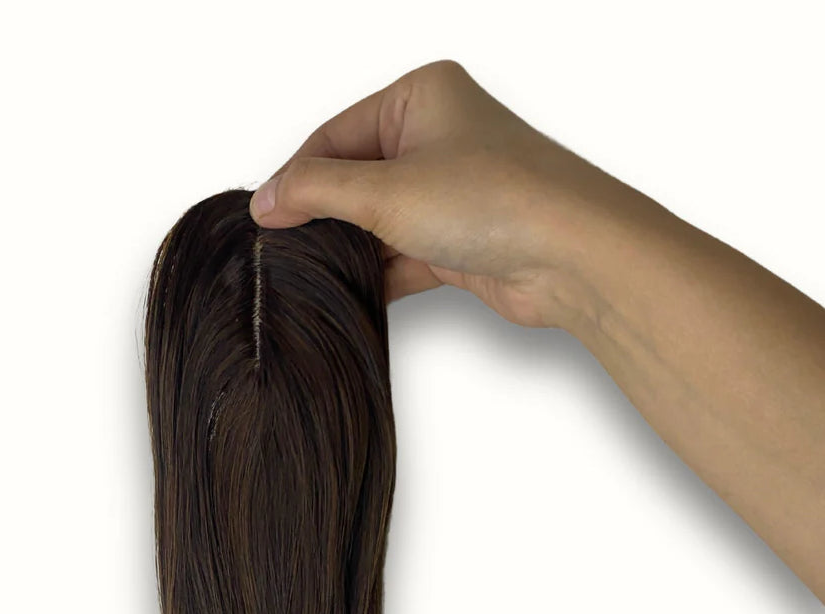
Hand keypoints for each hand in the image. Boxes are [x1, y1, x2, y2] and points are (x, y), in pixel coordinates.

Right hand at [249, 60, 604, 327]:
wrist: (571, 256)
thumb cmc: (496, 199)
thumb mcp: (385, 190)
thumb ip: (317, 192)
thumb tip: (266, 201)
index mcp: (421, 96)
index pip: (335, 134)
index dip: (296, 177)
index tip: (264, 217)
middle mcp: (437, 136)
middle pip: (354, 178)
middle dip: (323, 215)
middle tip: (283, 251)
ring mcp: (450, 191)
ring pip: (378, 220)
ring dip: (351, 248)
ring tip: (313, 275)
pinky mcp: (459, 240)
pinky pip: (401, 255)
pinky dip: (378, 274)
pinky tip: (351, 293)